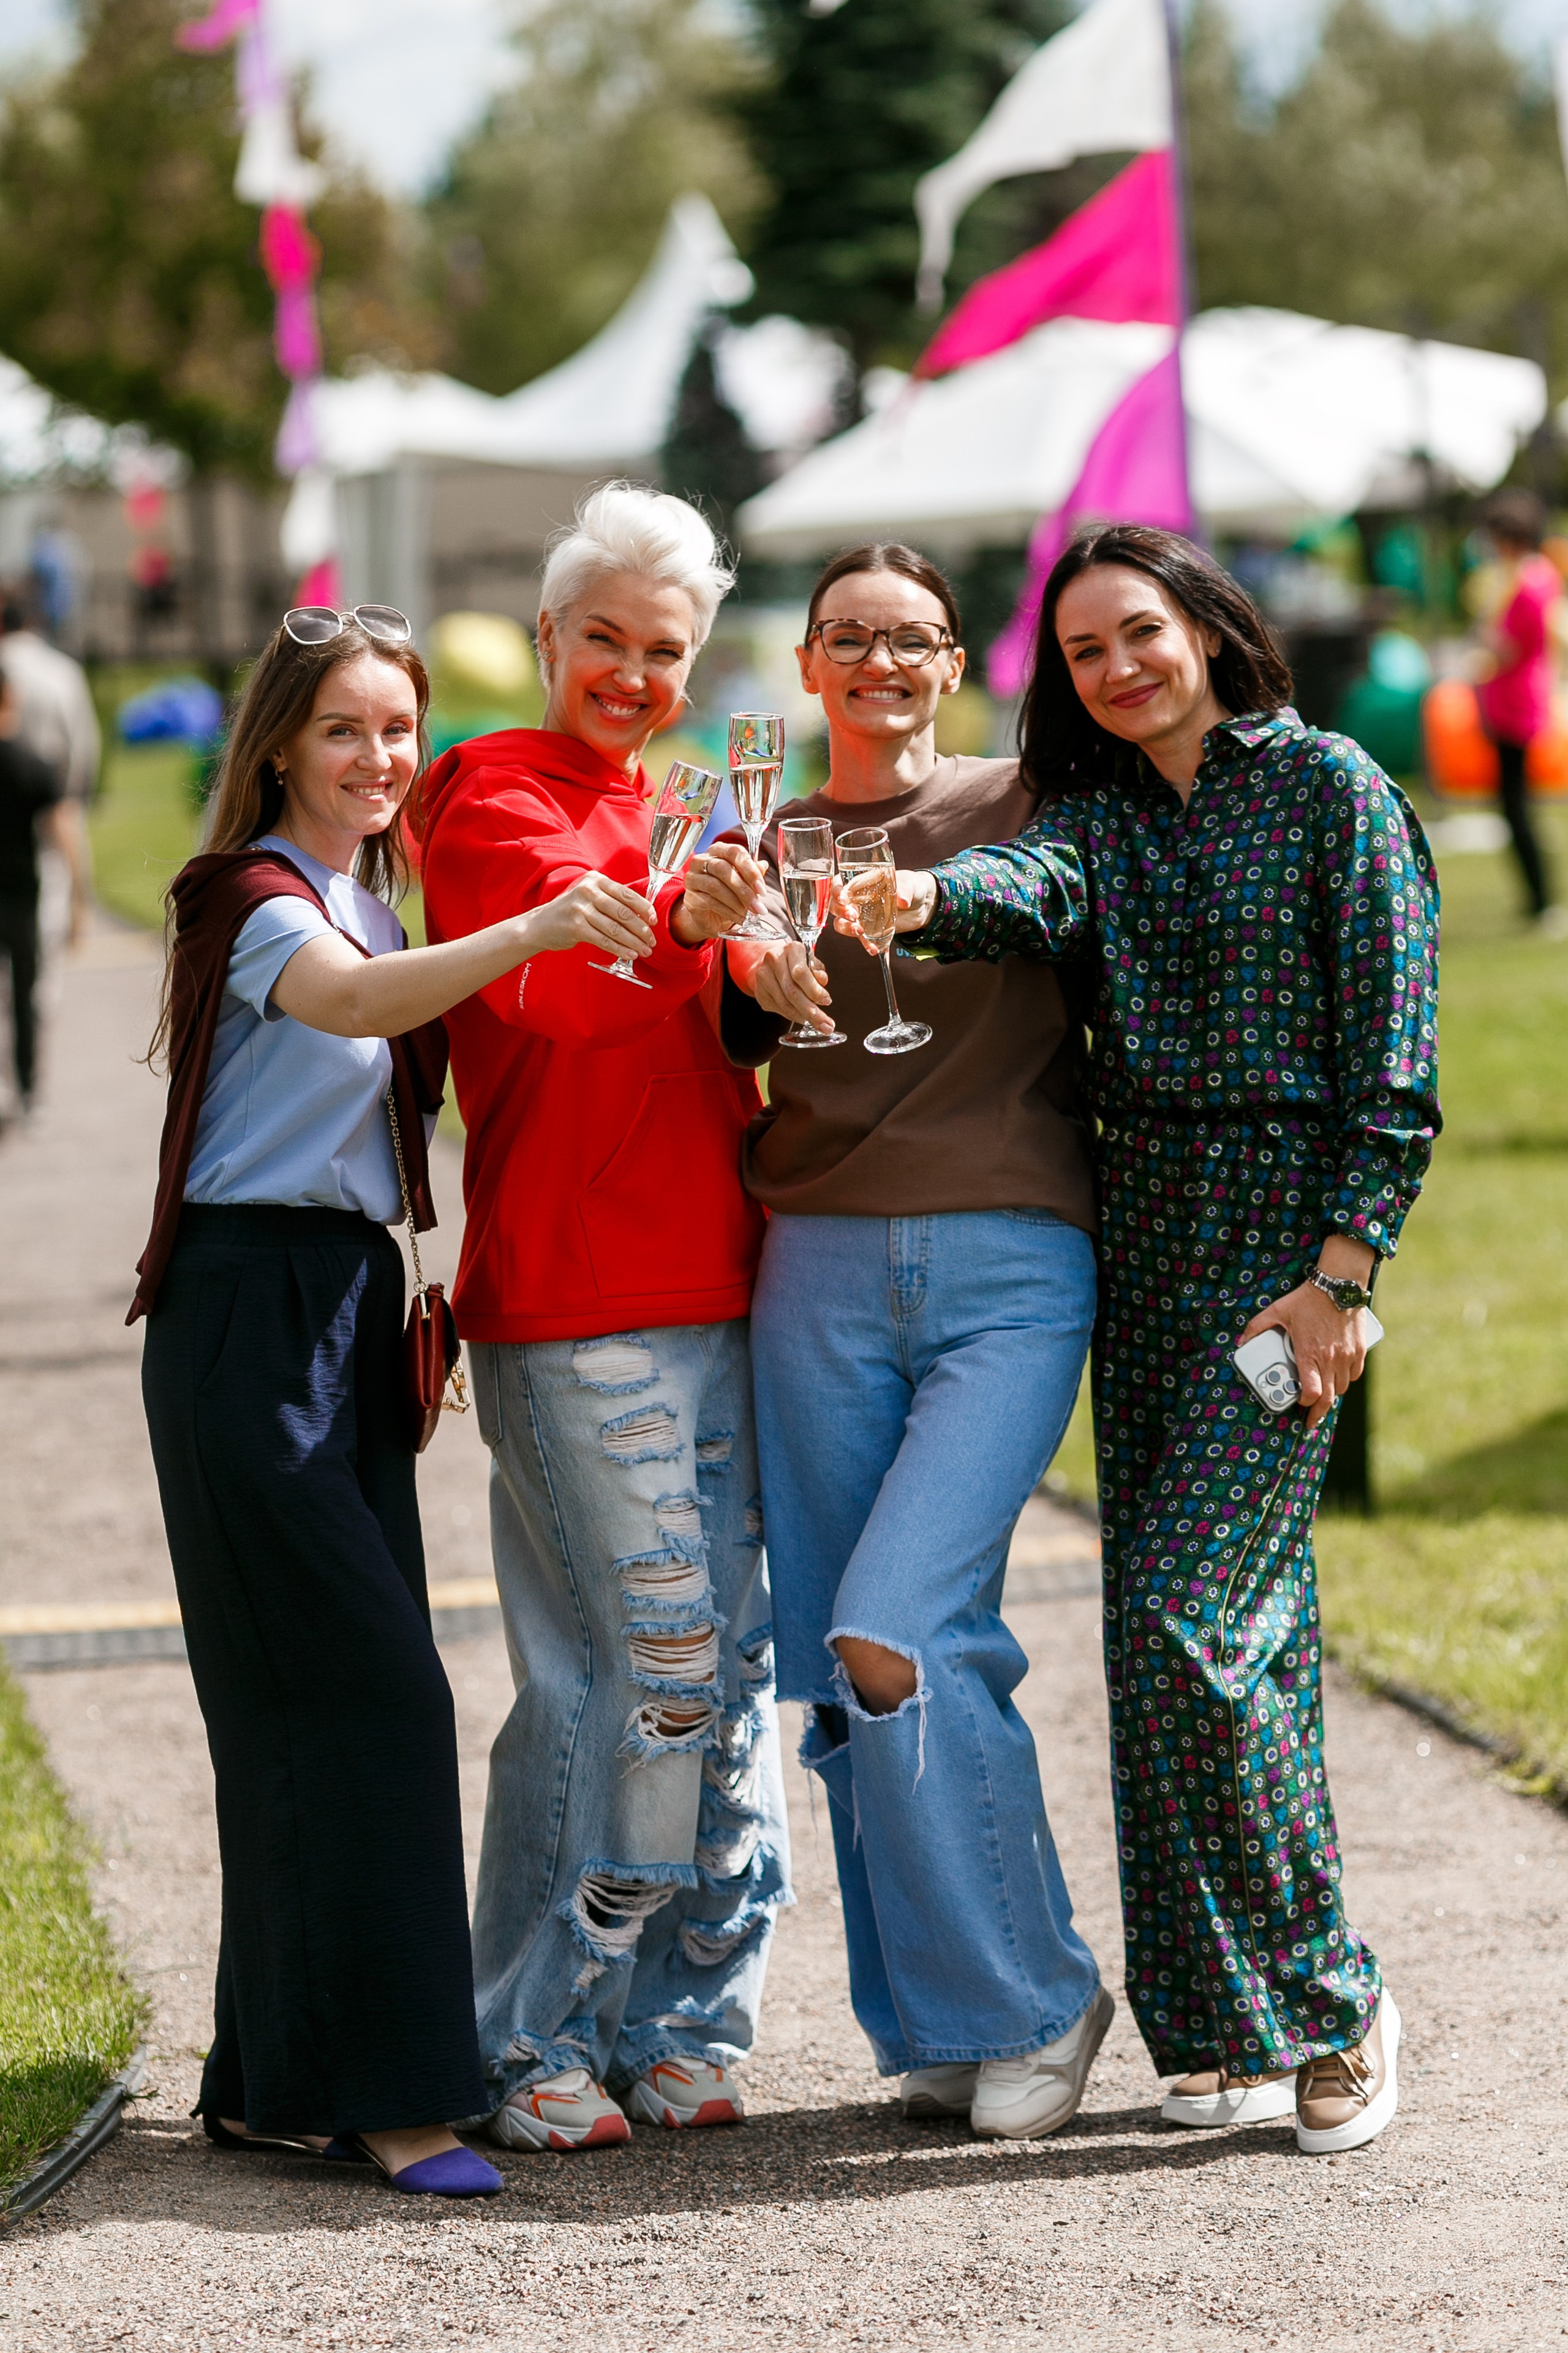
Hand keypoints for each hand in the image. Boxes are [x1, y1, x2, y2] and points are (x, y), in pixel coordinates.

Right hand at [526, 871, 655, 962]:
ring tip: (644, 951)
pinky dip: (619, 949)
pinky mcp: (576, 926)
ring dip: (633, 942)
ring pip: (615, 928)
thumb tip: (642, 915)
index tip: (654, 921)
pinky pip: (604, 940)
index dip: (644, 909)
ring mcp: (580, 908)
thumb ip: (612, 900)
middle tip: (651, 941)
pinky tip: (629, 954)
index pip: (627, 894)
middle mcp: (588, 891)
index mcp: (595, 880)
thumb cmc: (570, 911)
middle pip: (623, 912)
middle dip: (641, 929)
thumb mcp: (589, 897)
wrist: (540, 924)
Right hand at [670, 843, 766, 945]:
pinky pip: (709, 902)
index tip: (762, 889)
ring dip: (736, 902)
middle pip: (723, 869)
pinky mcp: (690, 897)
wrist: (711, 916)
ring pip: (715, 886)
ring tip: (749, 914)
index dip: (750, 870)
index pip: (734, 852)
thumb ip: (753, 873)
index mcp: (718, 851)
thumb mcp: (744, 882)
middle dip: (744, 889)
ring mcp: (693, 878)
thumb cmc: (728, 893)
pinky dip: (728, 911)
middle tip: (758, 906)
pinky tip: (739, 918)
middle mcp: (702, 860)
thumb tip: (763, 865)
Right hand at [749, 940, 835, 1033]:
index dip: (814, 990)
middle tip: (825, 1024)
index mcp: (791, 949)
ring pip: (784, 1003)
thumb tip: (822, 982)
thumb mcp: (812, 963)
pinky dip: (792, 1016)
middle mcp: (774, 960)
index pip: (800, 973)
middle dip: (810, 1011)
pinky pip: (778, 1008)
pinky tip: (801, 1017)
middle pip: (792, 991)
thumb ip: (818, 972)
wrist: (772, 964)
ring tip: (816, 1023)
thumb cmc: (797, 963)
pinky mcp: (759, 992)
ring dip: (802, 1016)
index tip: (826, 1001)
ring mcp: (763, 976)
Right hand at [831, 868, 935, 945]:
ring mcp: (861, 916)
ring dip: (847, 929)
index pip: (839, 884)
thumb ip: (905, 889)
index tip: (843, 898)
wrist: (921, 905)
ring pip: (842, 924)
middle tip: (853, 916)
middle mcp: (856, 899)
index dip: (837, 892)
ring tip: (860, 932)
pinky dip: (865, 944)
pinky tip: (873, 949)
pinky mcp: (869, 931)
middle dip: (841, 912)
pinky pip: (860, 939)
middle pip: (835, 906)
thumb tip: (902, 899)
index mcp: (860, 882)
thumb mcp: (910, 883)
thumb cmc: (911, 886)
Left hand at [1237, 1286, 1372, 1429]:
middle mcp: (1331, 1359)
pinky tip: (1336, 1375)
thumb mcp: (1277, 1311)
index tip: (1299, 1405)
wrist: (1338, 1284)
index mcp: (1310, 1354)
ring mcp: (1347, 1356)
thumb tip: (1242, 1342)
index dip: (1305, 1404)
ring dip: (1331, 1393)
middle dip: (1318, 1412)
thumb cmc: (1307, 1299)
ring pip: (1342, 1388)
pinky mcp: (1359, 1350)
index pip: (1312, 1393)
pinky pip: (1354, 1374)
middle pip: (1328, 1398)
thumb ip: (1257, 1328)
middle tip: (1311, 1419)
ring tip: (1321, 1392)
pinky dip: (1345, 1379)